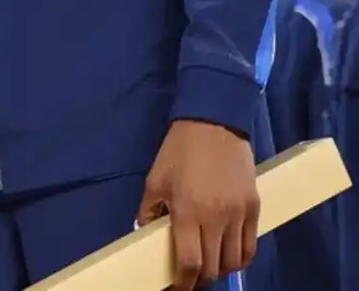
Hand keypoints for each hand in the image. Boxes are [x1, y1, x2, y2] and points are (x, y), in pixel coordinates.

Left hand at [136, 120, 259, 290]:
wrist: (213, 125)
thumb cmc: (178, 152)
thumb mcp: (155, 180)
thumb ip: (149, 211)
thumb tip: (145, 233)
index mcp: (187, 212)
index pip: (190, 262)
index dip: (184, 282)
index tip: (177, 288)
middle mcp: (216, 218)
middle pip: (213, 266)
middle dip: (200, 277)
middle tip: (190, 275)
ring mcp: (239, 215)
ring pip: (234, 261)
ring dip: (220, 269)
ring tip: (209, 265)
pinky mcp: (254, 208)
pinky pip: (251, 246)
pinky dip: (240, 258)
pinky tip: (229, 256)